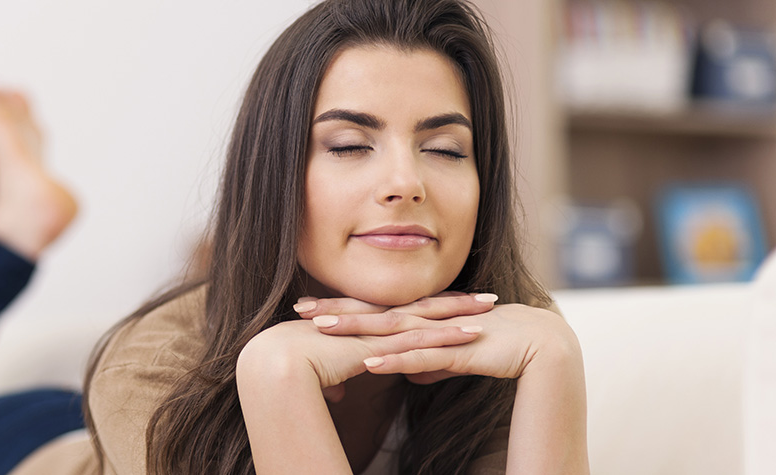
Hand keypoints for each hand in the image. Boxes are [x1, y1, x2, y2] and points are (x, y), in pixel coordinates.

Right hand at [238, 305, 481, 395]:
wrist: (276, 364)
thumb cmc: (290, 370)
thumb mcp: (321, 375)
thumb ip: (336, 381)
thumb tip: (339, 393)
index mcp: (360, 325)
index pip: (402, 313)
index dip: (429, 308)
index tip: (453, 304)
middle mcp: (373, 322)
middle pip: (422, 308)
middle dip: (456, 302)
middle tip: (486, 297)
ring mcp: (378, 331)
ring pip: (428, 317)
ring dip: (463, 313)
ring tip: (492, 307)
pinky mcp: (381, 346)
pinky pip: (422, 339)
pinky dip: (450, 335)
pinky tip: (474, 334)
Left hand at [300, 295, 578, 384]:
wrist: (557, 350)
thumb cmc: (512, 354)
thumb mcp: (465, 358)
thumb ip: (439, 361)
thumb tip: (412, 371)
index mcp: (435, 318)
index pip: (382, 311)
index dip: (346, 309)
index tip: (310, 310)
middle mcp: (438, 319)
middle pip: (380, 313)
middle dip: (339, 310)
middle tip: (298, 308)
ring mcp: (452, 331)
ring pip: (397, 330)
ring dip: (358, 330)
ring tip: (321, 329)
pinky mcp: (469, 348)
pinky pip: (427, 356)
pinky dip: (398, 359)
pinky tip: (370, 362)